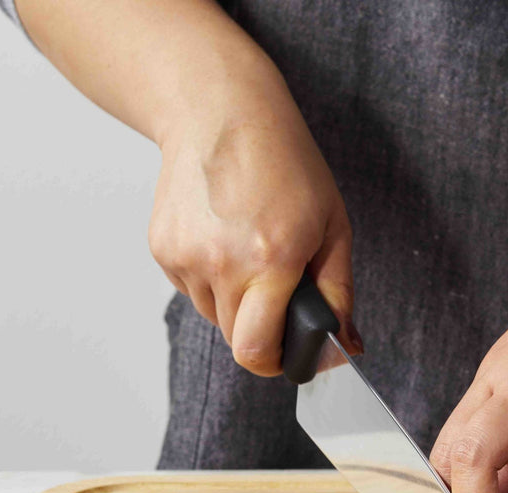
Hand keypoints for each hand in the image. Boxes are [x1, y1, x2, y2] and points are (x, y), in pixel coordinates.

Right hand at [148, 67, 360, 375]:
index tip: (288, 356)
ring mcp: (185, 256)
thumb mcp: (333, 227)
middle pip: (236, 340)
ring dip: (236, 303)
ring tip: (252, 252)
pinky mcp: (162, 248)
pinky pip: (191, 290)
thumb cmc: (286, 165)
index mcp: (272, 259)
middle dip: (261, 330)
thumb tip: (345, 347)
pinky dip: (211, 279)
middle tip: (279, 293)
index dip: (275, 363)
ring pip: (213, 316)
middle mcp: (222, 263)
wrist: (221, 113)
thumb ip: (340, 294)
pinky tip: (225, 237)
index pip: (256, 351)